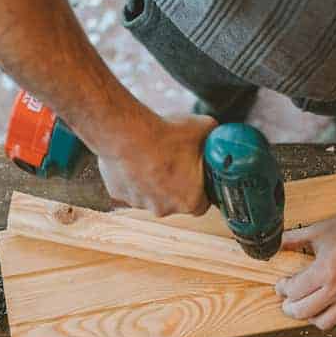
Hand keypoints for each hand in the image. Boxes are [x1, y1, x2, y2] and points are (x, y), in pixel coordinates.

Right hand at [98, 113, 216, 216]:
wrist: (128, 133)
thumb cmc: (165, 136)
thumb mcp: (203, 128)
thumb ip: (212, 136)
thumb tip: (216, 133)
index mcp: (190, 201)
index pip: (201, 203)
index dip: (199, 188)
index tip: (196, 175)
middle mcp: (165, 208)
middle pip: (174, 200)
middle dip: (174, 184)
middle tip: (172, 161)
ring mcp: (140, 203)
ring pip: (150, 195)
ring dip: (152, 181)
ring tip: (151, 157)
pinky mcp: (119, 195)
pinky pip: (129, 188)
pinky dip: (132, 177)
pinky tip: (134, 159)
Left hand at [274, 209, 335, 330]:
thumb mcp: (320, 230)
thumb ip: (294, 239)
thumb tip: (275, 242)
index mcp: (324, 272)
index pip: (292, 291)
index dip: (282, 289)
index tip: (282, 285)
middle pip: (302, 312)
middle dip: (290, 308)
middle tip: (288, 302)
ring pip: (324, 323)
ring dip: (312, 316)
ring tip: (310, 307)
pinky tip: (333, 308)